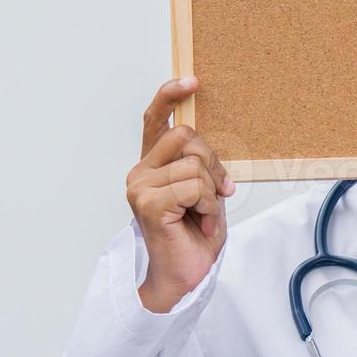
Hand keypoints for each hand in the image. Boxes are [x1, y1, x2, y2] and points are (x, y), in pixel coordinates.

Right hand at [127, 77, 235, 311]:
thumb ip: (201, 164)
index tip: (192, 81)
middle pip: (185, 136)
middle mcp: (140, 172)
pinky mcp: (148, 203)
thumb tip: (205, 144)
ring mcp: (140, 186)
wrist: (185, 276)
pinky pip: (194, 186)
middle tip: (216, 194)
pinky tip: (200, 223)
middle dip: (212, 163)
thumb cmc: (195, 236)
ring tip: (203, 216)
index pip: (155, 119)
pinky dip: (207, 206)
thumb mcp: (204, 191)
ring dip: (211, 192)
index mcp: (153, 165)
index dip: (170, 95)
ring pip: (194, 164)